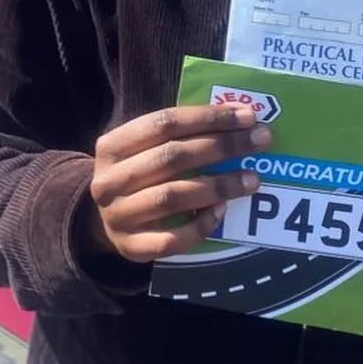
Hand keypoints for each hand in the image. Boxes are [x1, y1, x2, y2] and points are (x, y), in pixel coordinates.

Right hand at [89, 104, 270, 263]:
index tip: (247, 116)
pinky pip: (173, 239)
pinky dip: (201, 225)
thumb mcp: (141, 150)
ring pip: (173, 196)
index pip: (164, 123)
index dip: (208, 117)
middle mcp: (109, 180)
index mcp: (111, 146)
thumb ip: (177, 136)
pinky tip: (222, 211)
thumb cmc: (135, 176)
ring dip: (219, 185)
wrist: (101, 222)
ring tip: (252, 179)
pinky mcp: (131, 248)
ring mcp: (118, 216)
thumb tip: (239, 120)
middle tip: (260, 142)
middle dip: (222, 146)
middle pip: (172, 157)